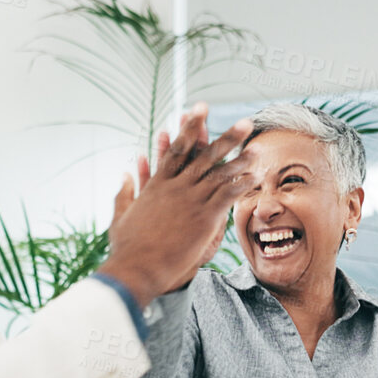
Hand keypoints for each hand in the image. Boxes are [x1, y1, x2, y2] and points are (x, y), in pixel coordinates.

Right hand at [101, 104, 254, 302]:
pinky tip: (256, 177)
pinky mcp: (203, 218)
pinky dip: (242, 185)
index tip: (200, 109)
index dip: (190, 127)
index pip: (177, 149)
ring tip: (257, 147)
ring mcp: (190, 201)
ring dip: (241, 160)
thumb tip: (125, 174)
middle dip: (226, 137)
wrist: (137, 267)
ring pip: (220, 174)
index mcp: (157, 185)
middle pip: (204, 156)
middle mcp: (175, 188)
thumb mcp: (120, 215)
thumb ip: (124, 192)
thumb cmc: (127, 247)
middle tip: (245, 122)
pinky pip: (227, 195)